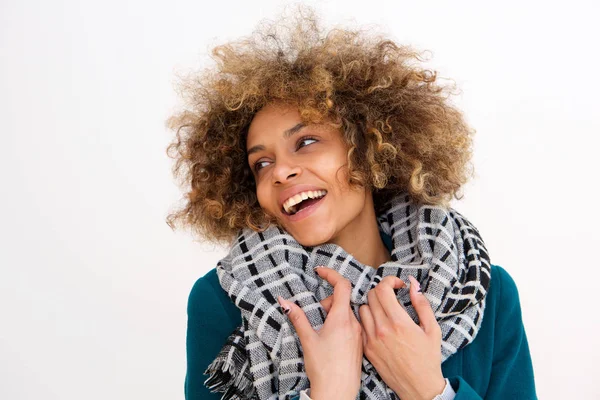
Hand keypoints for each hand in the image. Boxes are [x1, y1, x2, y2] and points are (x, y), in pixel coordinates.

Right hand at [277, 267, 361, 399]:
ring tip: (324, 331)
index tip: (320, 271)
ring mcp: (360, 334)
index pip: (342, 285)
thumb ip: (297, 317)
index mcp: (342, 319)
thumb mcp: (307, 339)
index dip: (331, 274)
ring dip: (334, 314)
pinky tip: (333, 340)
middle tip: (317, 316)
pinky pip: (352, 325)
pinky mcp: (361, 344)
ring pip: (347, 313)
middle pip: (343, 300)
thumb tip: (284, 301)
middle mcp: (354, 324)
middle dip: (328, 302)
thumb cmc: (323, 368)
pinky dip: (341, 324)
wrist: (338, 393)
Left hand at [318, 273, 445, 399]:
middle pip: (371, 296)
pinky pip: (360, 326)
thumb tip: (413, 284)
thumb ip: (422, 304)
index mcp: (399, 322)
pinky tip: (378, 324)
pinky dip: (367, 320)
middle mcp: (382, 329)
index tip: (397, 284)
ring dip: (373, 305)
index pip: (382, 289)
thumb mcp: (432, 329)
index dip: (389, 281)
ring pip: (362, 309)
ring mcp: (372, 340)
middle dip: (382, 291)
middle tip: (392, 297)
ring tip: (384, 310)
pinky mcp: (367, 349)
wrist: (419, 387)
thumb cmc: (428, 358)